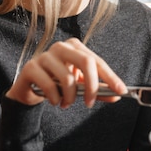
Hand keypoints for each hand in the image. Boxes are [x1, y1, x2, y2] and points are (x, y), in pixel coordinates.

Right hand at [5, 38, 126, 106]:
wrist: (29, 87)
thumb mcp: (79, 86)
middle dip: (92, 86)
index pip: (97, 61)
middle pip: (86, 61)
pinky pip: (49, 85)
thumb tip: (116, 96)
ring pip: (67, 77)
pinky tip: (55, 101)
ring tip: (67, 104)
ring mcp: (45, 55)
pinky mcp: (31, 67)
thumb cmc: (57, 83)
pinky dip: (55, 98)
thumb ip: (96, 90)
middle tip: (90, 103)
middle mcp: (61, 47)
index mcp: (75, 47)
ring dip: (70, 97)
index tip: (121, 91)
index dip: (110, 76)